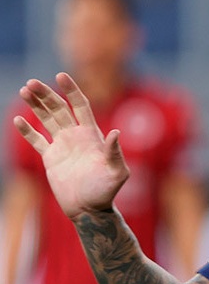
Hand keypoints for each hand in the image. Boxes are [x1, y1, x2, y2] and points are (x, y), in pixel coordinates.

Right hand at [13, 73, 129, 220]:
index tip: (60, 75)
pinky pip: (36, 140)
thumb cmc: (107, 191)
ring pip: (47, 119)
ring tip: (24, 90)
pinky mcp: (50, 157)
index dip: (71, 90)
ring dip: (36, 105)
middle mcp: (76, 136)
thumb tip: (115, 132)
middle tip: (31, 83)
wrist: (90, 209)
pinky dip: (27, 130)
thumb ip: (114, 152)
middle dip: (46, 94)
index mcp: (92, 135)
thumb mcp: (116, 172)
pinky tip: (18, 119)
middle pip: (59, 108)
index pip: (81, 106)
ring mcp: (63, 145)